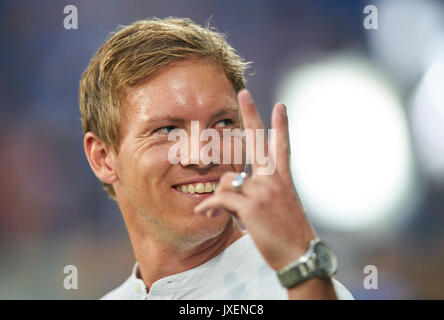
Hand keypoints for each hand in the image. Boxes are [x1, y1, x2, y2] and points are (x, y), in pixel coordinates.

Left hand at [194, 89, 316, 270]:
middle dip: (250, 114)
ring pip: (226, 180)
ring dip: (217, 198)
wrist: (299, 256)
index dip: (281, 126)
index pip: (282, 146)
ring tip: (216, 213)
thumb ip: (259, 194)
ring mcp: (263, 190)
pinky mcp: (251, 206)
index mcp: (283, 179)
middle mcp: (274, 179)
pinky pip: (219, 199)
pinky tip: (204, 215)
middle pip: (258, 141)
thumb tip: (232, 191)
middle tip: (243, 93)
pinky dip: (209, 208)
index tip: (280, 106)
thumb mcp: (279, 209)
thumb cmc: (288, 235)